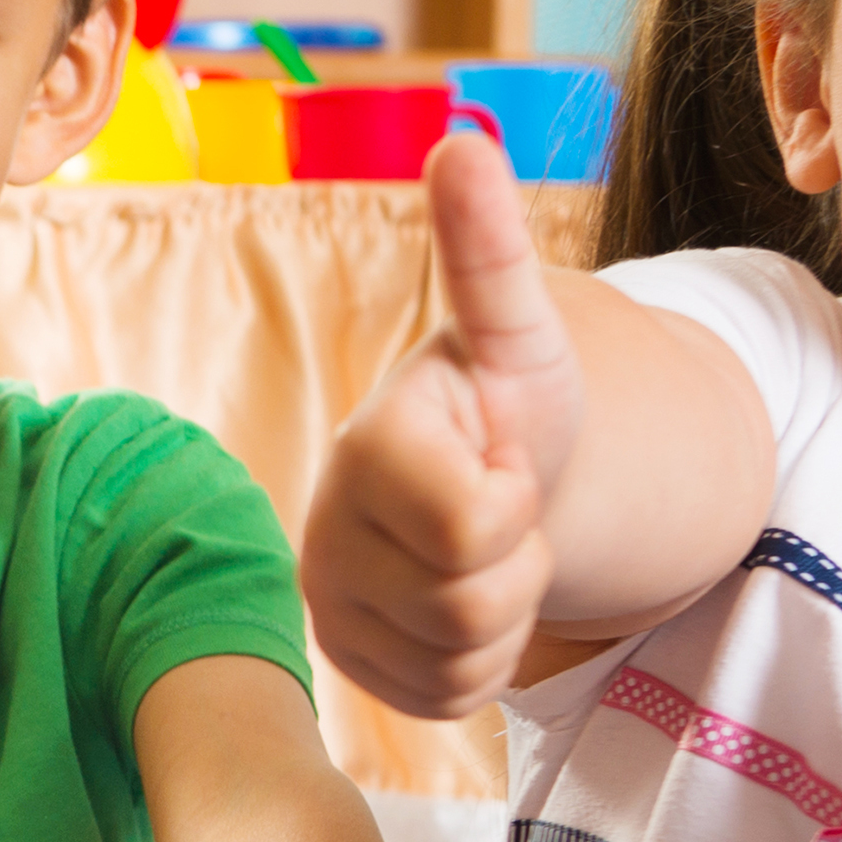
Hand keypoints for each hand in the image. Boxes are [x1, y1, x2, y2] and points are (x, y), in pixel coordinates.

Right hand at [310, 129, 576, 717]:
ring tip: (483, 551)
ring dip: (504, 612)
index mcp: (365, 448)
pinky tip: (463, 598)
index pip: (473, 524)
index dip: (514, 502)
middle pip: (472, 600)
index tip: (501, 460)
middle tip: (502, 513)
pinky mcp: (350, 663)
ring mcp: (331, 606)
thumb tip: (459, 142)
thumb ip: (486, 249)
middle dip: (518, 561)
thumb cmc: (503, 396)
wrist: (482, 473)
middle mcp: (323, 533)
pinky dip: (479, 661)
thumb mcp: (516, 326)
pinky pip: (446, 699)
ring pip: (461, 657)